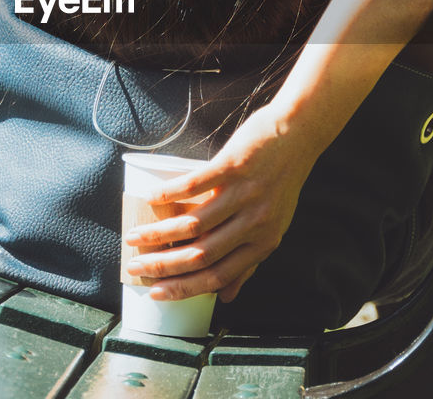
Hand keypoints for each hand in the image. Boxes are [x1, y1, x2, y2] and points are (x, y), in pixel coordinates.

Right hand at [121, 102, 319, 302]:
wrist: (297, 135)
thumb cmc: (282, 182)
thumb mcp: (274, 227)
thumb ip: (250, 261)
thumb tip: (226, 297)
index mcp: (263, 243)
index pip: (219, 276)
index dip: (184, 288)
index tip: (156, 293)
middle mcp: (255, 223)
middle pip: (201, 255)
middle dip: (163, 266)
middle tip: (135, 267)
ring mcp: (244, 195)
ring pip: (194, 224)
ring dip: (158, 234)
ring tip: (134, 236)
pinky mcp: (233, 166)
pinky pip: (194, 185)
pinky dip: (169, 193)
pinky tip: (150, 198)